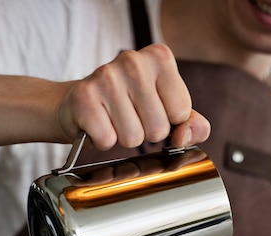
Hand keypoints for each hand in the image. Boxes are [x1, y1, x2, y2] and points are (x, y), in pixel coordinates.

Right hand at [57, 44, 210, 149]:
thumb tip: (186, 135)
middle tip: (130, 118)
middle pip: (158, 129)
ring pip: (133, 138)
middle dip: (145, 134)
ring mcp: (106, 76)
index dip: (168, 122)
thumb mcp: (168, 111)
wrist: (79, 105)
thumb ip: (191, 124)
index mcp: (160, 58)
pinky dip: (102, 141)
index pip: (181, 112)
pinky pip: (107, 140)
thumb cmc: (129, 107)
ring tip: (113, 121)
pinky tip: (97, 125)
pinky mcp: (84, 97)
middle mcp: (133, 60)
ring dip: (123, 138)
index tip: (151, 111)